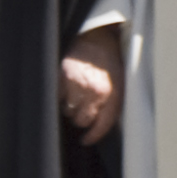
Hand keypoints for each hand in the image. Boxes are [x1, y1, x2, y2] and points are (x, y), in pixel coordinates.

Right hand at [61, 26, 123, 145]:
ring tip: (77, 90)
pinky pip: (56, 98)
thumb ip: (113, 105)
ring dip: (70, 105)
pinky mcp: (62, 76)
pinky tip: (67, 85)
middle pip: (81, 121)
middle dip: (82, 116)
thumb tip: (101, 127)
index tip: (86, 140)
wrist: (96, 37)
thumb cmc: (109, 61)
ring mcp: (78, 84)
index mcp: (113, 93)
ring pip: (68, 111)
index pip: (103, 124)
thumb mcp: (120, 83)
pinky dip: (59, 95)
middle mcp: (96, 91)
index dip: (93, 136)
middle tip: (84, 104)